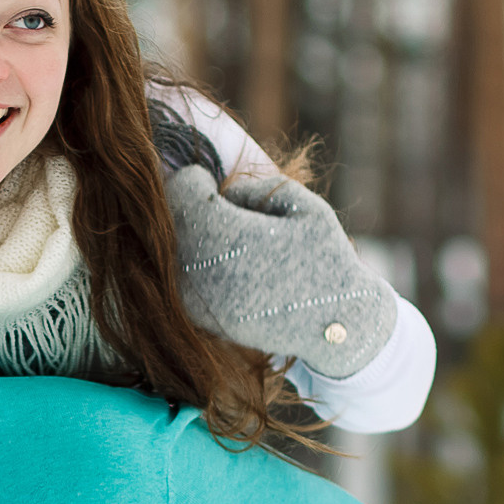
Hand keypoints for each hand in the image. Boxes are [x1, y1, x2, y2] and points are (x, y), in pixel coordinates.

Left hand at [166, 164, 397, 377]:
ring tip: (211, 230)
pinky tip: (214, 261)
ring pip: (167, 254)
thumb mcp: (307, 208)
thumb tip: (225, 193)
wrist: (336, 325)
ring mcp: (201, 300)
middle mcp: (207, 270)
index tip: (205, 178)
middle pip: (168, 223)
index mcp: (231, 236)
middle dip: (183, 207)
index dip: (193, 179)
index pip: (181, 193)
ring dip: (183, 237)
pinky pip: (178, 282)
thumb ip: (261, 188)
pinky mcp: (203, 320)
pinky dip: (188, 265)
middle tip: (204, 201)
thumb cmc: (327, 260)